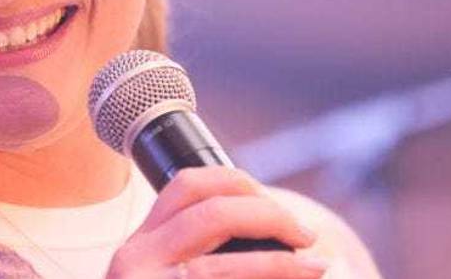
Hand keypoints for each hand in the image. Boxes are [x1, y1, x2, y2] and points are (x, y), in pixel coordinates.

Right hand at [106, 167, 330, 277]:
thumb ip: (195, 257)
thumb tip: (279, 229)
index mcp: (137, 248)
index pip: (186, 186)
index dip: (237, 182)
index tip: (273, 204)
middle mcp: (134, 265)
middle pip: (213, 211)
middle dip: (271, 215)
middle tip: (307, 237)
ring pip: (226, 264)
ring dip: (283, 262)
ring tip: (316, 267)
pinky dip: (269, 278)